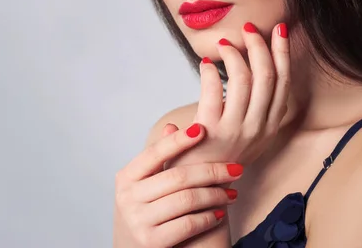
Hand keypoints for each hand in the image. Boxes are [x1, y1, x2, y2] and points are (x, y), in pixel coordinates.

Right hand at [113, 124, 242, 247]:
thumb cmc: (144, 210)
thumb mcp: (144, 184)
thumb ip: (158, 159)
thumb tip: (172, 126)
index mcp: (126, 177)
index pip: (155, 153)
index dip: (179, 140)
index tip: (202, 129)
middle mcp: (128, 198)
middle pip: (178, 177)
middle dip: (211, 171)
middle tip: (235, 168)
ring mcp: (138, 220)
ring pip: (187, 200)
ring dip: (215, 195)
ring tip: (232, 193)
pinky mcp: (151, 241)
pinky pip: (189, 224)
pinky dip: (209, 217)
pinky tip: (220, 213)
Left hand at [170, 22, 290, 167]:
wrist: (198, 189)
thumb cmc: (218, 157)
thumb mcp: (246, 135)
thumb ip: (252, 107)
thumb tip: (250, 68)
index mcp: (270, 127)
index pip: (283, 82)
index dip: (282, 54)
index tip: (279, 30)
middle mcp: (259, 129)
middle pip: (268, 77)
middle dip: (260, 46)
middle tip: (248, 29)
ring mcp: (237, 131)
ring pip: (245, 80)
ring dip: (235, 55)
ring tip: (224, 43)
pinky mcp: (213, 132)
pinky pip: (214, 92)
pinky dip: (210, 73)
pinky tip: (204, 64)